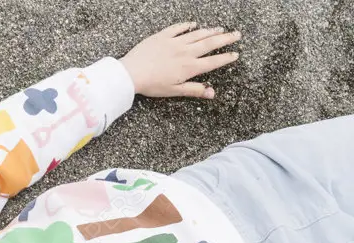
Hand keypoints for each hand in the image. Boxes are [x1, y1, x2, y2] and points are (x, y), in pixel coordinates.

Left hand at [119, 22, 240, 98]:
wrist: (131, 73)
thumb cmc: (151, 85)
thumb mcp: (174, 91)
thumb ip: (194, 90)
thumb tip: (212, 93)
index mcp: (189, 67)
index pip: (213, 62)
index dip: (226, 58)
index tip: (236, 54)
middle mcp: (186, 52)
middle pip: (210, 43)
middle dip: (225, 39)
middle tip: (236, 34)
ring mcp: (174, 42)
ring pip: (197, 34)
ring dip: (210, 31)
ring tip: (220, 29)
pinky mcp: (162, 36)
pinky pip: (178, 28)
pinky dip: (187, 25)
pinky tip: (193, 24)